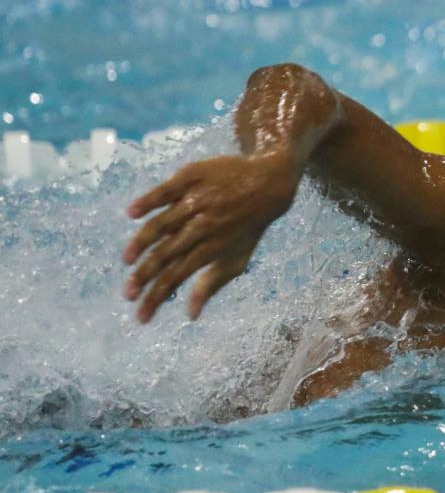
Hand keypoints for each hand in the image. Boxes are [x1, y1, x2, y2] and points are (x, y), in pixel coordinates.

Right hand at [123, 152, 299, 322]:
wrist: (268, 183)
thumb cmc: (248, 228)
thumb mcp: (237, 259)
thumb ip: (212, 285)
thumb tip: (191, 315)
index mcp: (212, 248)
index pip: (177, 277)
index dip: (157, 297)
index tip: (140, 315)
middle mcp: (202, 226)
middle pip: (166, 255)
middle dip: (144, 277)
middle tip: (127, 294)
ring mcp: (195, 202)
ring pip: (161, 225)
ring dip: (140, 244)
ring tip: (127, 261)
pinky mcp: (190, 178)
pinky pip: (165, 191)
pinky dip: (148, 202)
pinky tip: (132, 214)